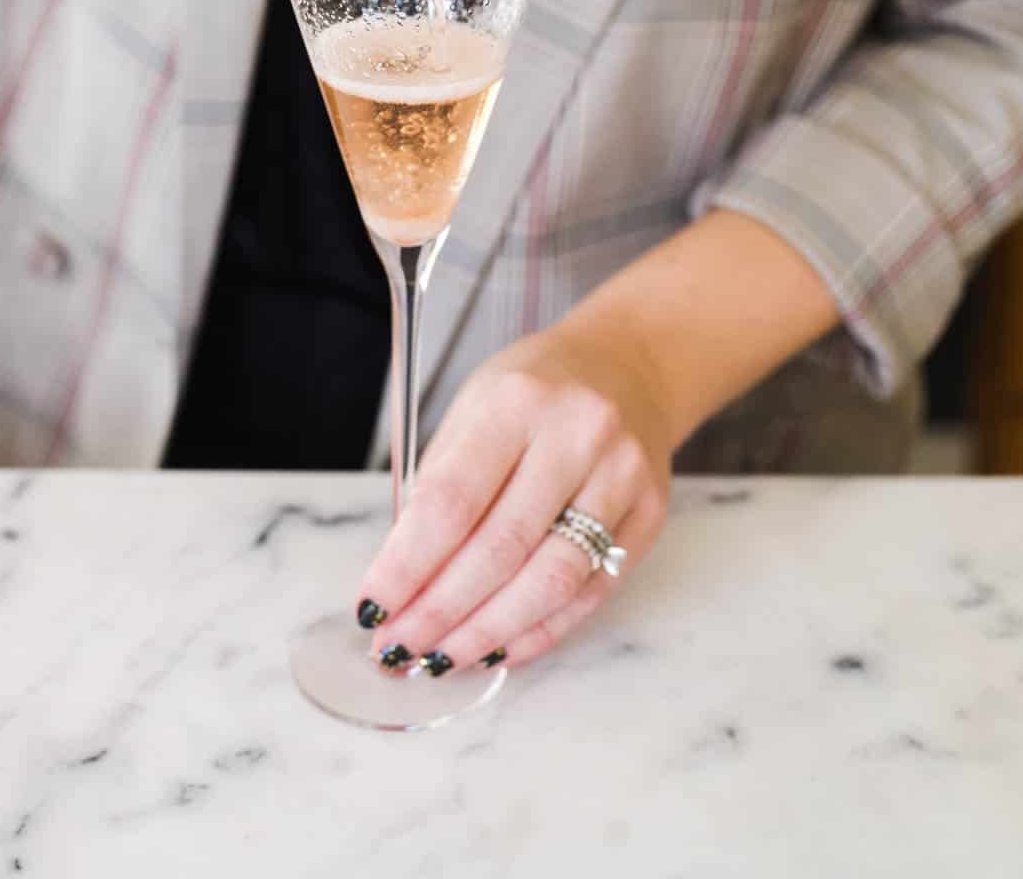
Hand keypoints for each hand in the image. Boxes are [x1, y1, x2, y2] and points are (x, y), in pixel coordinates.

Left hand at [354, 316, 673, 675]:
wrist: (629, 364)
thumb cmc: (535, 390)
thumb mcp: (474, 406)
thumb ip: (441, 484)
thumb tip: (402, 579)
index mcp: (516, 402)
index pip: (451, 499)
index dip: (407, 564)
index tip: (372, 606)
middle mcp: (576, 435)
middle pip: (499, 548)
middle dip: (440, 611)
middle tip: (399, 647)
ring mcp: (621, 476)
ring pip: (550, 580)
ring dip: (488, 632)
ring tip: (443, 657)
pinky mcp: (649, 515)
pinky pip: (591, 592)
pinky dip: (541, 630)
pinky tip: (500, 648)